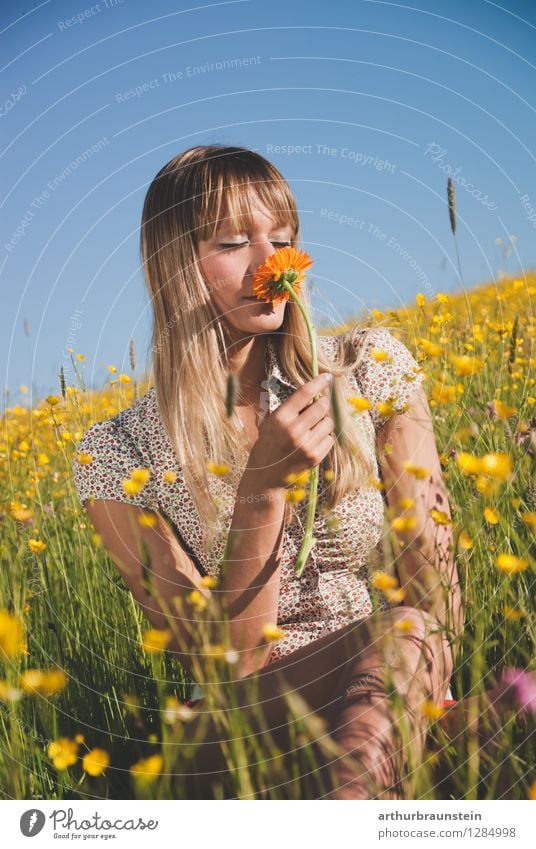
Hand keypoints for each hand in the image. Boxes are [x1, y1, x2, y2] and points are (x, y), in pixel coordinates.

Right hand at [246, 372, 334, 490]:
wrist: (265, 475)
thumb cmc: (268, 444)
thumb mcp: (271, 422)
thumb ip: (290, 409)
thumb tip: (313, 393)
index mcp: (280, 418)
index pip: (304, 393)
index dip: (319, 382)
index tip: (328, 377)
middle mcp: (293, 430)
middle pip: (321, 406)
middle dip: (323, 403)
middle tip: (320, 404)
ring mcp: (305, 445)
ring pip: (328, 422)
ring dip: (324, 421)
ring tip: (313, 427)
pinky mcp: (314, 457)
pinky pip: (329, 439)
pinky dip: (325, 437)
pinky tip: (313, 440)